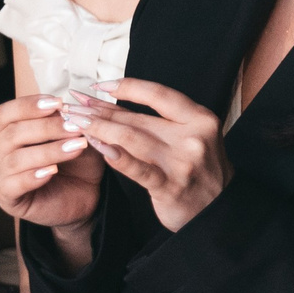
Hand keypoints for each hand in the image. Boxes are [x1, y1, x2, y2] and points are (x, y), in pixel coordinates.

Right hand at [0, 96, 101, 232]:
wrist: (83, 193)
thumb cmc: (76, 159)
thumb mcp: (77, 135)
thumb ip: (68, 121)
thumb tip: (68, 108)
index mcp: (7, 131)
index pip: (5, 113)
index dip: (28, 105)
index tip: (57, 102)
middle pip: (11, 134)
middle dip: (47, 128)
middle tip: (76, 127)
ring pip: (14, 160)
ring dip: (48, 151)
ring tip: (77, 147)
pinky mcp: (7, 198)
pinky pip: (13, 185)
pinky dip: (33, 176)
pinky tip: (53, 171)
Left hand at [73, 80, 229, 234]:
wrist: (218, 207)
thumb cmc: (200, 168)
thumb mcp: (194, 136)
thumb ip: (163, 122)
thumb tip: (118, 103)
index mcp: (200, 118)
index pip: (159, 94)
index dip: (128, 87)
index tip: (100, 85)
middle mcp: (193, 136)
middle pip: (140, 117)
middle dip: (102, 109)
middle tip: (74, 103)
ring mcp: (182, 162)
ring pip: (133, 138)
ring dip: (99, 128)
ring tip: (75, 122)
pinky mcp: (170, 186)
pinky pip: (138, 169)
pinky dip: (116, 157)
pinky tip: (97, 147)